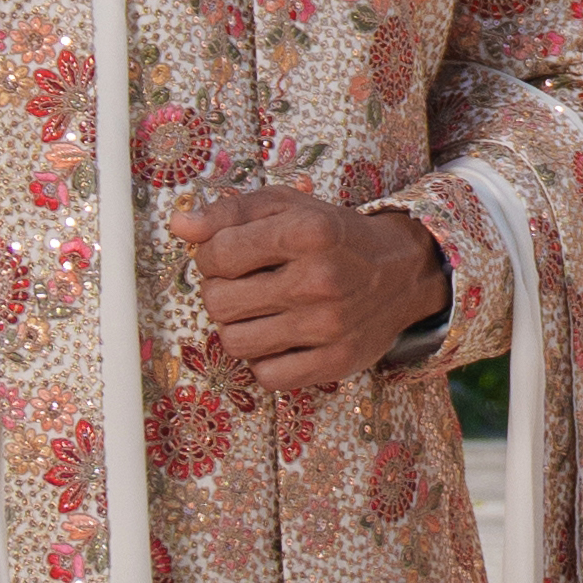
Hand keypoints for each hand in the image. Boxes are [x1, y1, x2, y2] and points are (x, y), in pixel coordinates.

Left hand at [187, 179, 455, 397]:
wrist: (403, 271)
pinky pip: (268, 376)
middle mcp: (319, 279)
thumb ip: (231, 213)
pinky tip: (278, 338)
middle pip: (219, 302)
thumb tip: (179, 226)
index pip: (217, 254)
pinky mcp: (337, 361)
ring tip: (258, 311)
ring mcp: (329, 325)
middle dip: (221, 292)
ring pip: (236, 342)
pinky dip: (264, 360)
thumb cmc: (334, 235)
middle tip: (244, 284)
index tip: (228, 256)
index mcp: (305, 231)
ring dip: (238, 327)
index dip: (210, 256)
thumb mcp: (288, 207)